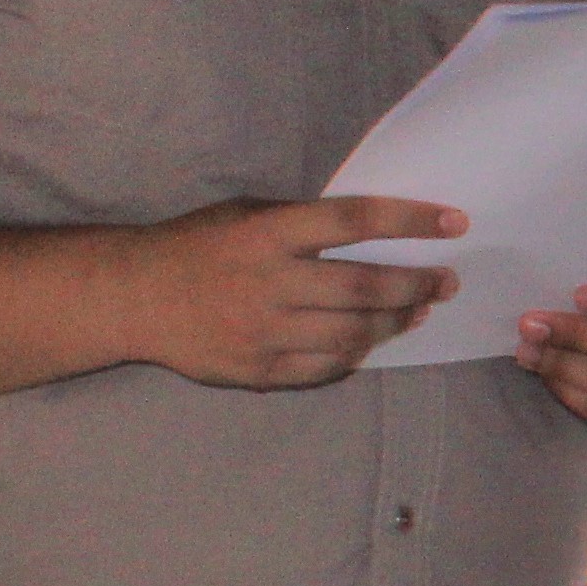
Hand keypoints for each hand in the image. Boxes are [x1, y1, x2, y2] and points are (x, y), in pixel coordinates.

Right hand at [111, 195, 462, 388]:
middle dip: (418, 284)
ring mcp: (264, 331)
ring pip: (354, 332)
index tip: (454, 223)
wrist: (132, 297)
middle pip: (365, 286)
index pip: (353, 221)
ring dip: (396, 322)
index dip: (409, 221)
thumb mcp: (244, 215)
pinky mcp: (259, 370)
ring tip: (417, 309)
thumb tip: (376, 230)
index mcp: (265, 233)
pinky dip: (357, 353)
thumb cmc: (197, 246)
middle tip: (446, 280)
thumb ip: (302, 222)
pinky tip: (370, 340)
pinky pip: (327, 367)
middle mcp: (269, 283)